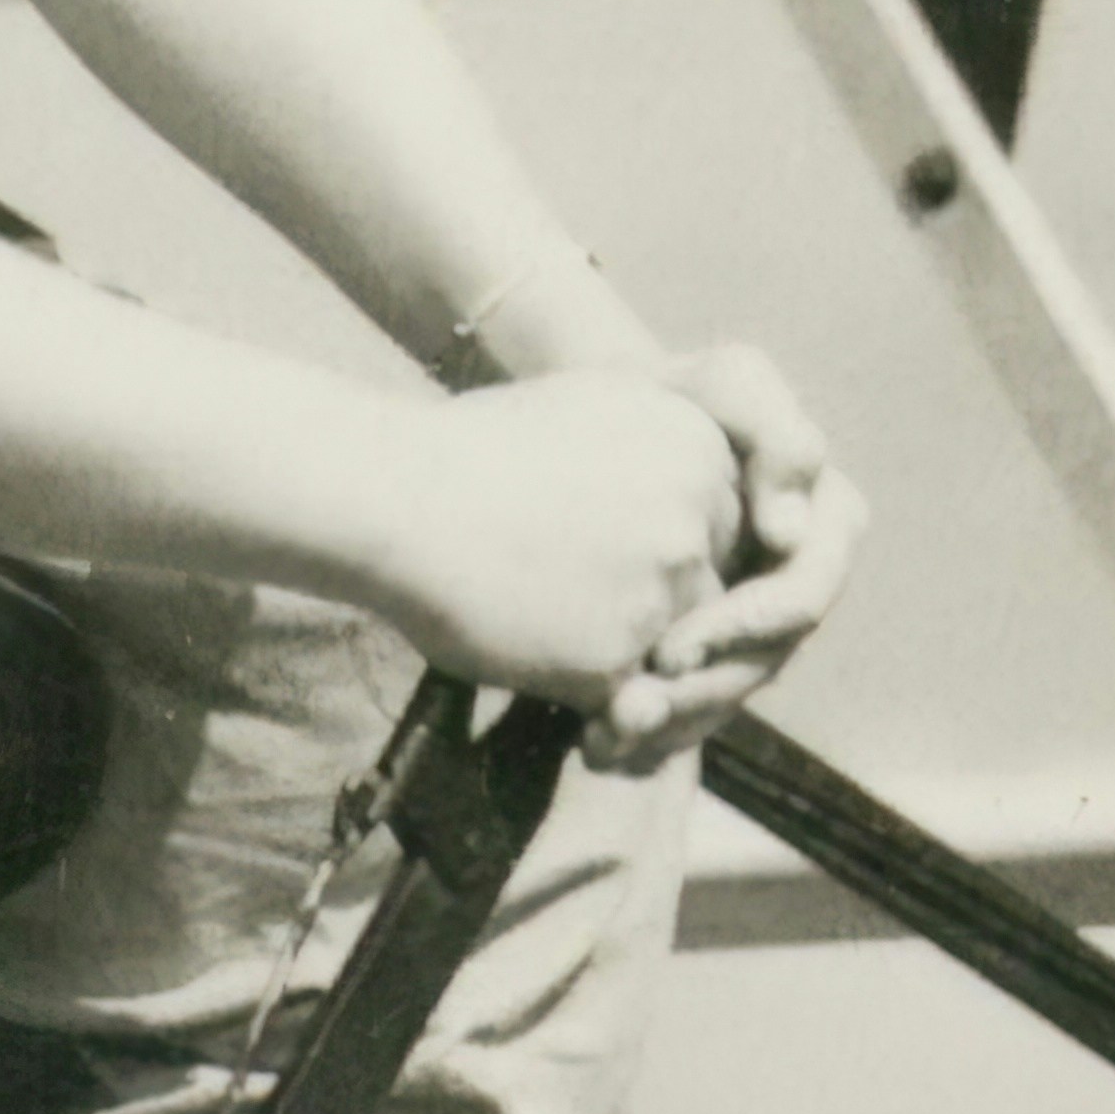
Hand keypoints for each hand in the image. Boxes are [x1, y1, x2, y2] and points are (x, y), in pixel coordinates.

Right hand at [394, 367, 758, 735]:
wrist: (395, 498)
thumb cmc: (473, 451)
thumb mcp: (591, 410)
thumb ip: (661, 455)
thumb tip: (694, 500)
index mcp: (700, 450)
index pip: (719, 530)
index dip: (664, 554)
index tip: (606, 556)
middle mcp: (695, 519)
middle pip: (707, 592)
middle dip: (655, 610)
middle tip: (579, 607)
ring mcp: (662, 592)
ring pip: (674, 653)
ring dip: (627, 659)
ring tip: (556, 639)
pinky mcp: (617, 661)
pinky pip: (628, 702)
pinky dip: (592, 703)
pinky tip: (539, 670)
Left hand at [628, 334, 853, 745]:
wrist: (568, 441)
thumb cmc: (655, 402)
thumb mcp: (717, 384)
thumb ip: (771, 422)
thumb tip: (792, 532)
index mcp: (817, 525)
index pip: (804, 593)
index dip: (750, 624)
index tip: (672, 645)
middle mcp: (789, 585)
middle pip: (765, 664)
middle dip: (706, 694)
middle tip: (634, 705)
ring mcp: (744, 627)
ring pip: (725, 700)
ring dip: (672, 727)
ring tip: (605, 734)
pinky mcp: (692, 657)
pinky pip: (686, 713)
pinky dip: (644, 736)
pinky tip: (594, 745)